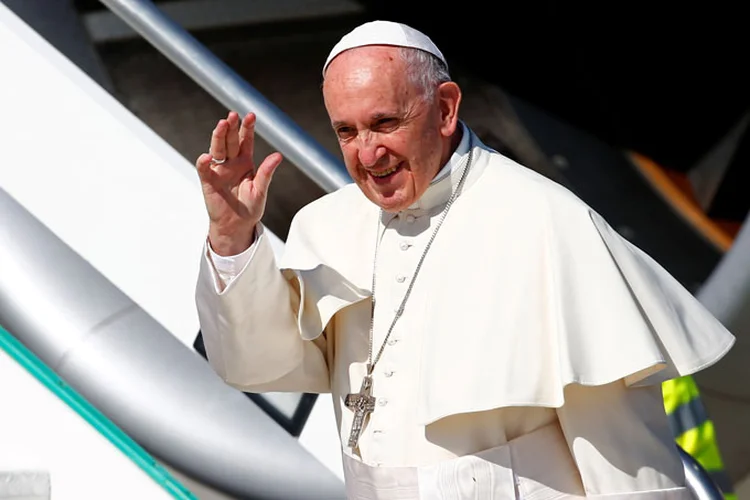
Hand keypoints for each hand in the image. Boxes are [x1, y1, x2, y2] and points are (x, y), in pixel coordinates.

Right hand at [196, 112, 282, 255]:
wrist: (237, 225)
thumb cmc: (250, 207)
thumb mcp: (261, 190)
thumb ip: (267, 173)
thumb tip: (278, 156)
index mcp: (245, 162)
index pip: (246, 141)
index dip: (247, 128)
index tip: (250, 116)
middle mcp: (231, 163)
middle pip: (230, 141)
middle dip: (231, 127)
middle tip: (232, 116)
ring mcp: (219, 171)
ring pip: (217, 149)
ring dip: (218, 137)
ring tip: (222, 125)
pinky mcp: (208, 181)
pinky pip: (204, 169)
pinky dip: (204, 162)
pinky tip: (207, 157)